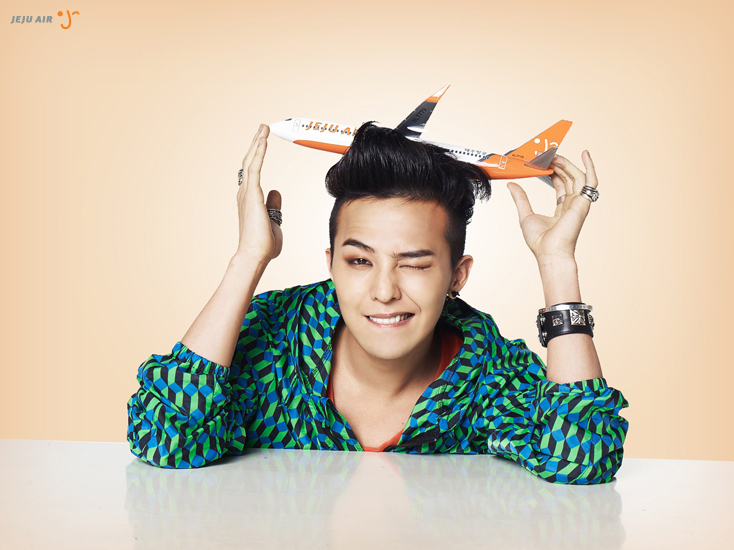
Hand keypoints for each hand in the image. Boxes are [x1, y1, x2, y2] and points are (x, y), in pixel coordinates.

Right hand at [235, 124, 282, 262]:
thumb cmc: (263, 244)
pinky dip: (259, 153)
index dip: (257, 157)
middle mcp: (245, 193)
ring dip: (257, 144)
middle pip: (249, 162)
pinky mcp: (252, 194)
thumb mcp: (273, 220)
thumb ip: (274, 205)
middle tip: (262, 129)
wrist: (255, 254)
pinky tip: (264, 140)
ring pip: (250, 161)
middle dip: (255, 144)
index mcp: (249, 199)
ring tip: (263, 129)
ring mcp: (247, 193)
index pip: (252, 173)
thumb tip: (276, 193)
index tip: (262, 145)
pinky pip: (255, 168)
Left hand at [506, 151, 597, 262]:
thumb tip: (511, 184)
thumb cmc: (540, 241)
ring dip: (566, 164)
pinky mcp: (583, 202)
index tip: (543, 161)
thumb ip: (521, 198)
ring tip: (553, 155)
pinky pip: (590, 180)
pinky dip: (590, 167)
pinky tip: (585, 154)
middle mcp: (572, 204)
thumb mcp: (526, 214)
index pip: (560, 184)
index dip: (552, 170)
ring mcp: (579, 203)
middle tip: (546, 155)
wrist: (549, 252)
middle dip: (558, 164)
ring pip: (577, 176)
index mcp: (562, 208)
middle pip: (568, 178)